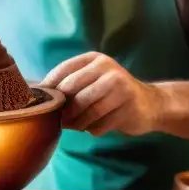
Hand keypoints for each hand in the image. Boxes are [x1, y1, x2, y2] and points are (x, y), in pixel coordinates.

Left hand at [41, 52, 161, 136]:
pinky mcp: (128, 108)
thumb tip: (38, 96)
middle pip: (72, 90)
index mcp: (95, 59)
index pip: (64, 70)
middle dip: (62, 108)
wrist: (150, 104)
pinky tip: (95, 128)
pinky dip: (93, 130)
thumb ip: (71, 84)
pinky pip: (100, 124)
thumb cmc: (112, 94)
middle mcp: (108, 69)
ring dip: (76, 122)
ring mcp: (121, 88)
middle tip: (58, 119)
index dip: (49, 87)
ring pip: (86, 109)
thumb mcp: (94, 80)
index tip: (41, 102)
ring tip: (75, 126)